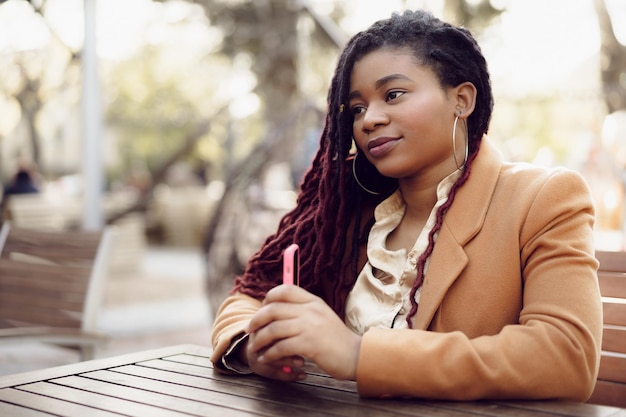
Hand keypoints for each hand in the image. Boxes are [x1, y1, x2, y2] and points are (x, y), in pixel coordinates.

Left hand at [245, 285, 361, 379]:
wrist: (356, 355)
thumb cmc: (336, 339)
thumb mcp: (322, 316)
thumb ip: (304, 310)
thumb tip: (278, 307)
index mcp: (313, 301)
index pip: (285, 290)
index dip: (268, 298)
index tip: (262, 310)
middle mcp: (310, 310)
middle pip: (273, 309)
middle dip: (256, 320)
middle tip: (249, 330)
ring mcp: (310, 326)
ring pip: (273, 329)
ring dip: (260, 340)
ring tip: (255, 348)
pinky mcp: (309, 344)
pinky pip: (280, 347)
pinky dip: (270, 354)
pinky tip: (267, 358)